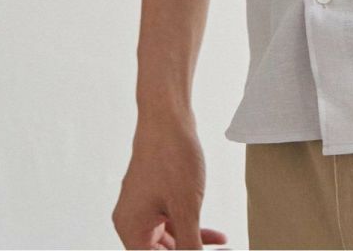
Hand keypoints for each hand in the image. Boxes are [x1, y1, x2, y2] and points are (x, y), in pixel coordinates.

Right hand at [111, 116, 227, 248]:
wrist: (168, 116)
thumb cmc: (171, 157)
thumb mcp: (186, 208)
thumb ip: (189, 244)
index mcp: (131, 228)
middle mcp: (132, 220)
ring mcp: (143, 206)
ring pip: (170, 238)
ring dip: (194, 243)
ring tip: (221, 247)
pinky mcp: (155, 194)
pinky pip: (172, 220)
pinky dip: (192, 227)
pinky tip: (216, 236)